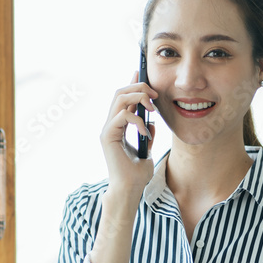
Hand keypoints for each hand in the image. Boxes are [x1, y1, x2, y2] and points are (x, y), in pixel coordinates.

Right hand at [99, 70, 157, 196]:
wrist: (129, 189)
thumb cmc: (136, 174)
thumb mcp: (146, 149)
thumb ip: (147, 134)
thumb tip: (151, 122)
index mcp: (117, 126)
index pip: (122, 98)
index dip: (131, 83)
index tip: (140, 72)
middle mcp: (110, 125)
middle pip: (120, 93)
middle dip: (138, 88)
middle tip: (155, 95)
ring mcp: (108, 130)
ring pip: (119, 99)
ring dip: (139, 98)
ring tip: (152, 108)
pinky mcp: (108, 136)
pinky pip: (123, 116)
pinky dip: (137, 120)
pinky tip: (146, 133)